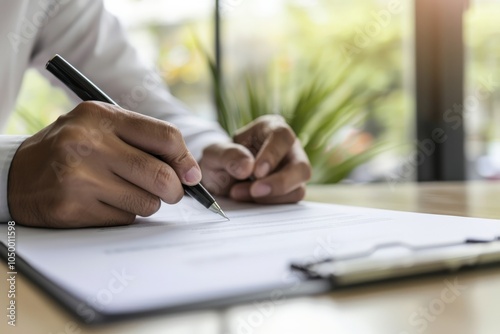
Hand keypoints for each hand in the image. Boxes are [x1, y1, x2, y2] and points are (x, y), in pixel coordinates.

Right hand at [8, 101, 200, 227]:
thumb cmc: (70, 149)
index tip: (191, 175)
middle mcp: (89, 143)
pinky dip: (123, 215)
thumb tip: (189, 172)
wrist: (15, 175)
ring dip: (145, 203)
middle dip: (175, 190)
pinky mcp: (73, 208)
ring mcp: (79, 177)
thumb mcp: (101, 128)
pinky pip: (125, 219)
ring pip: (147, 203)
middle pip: (161, 175)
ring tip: (123, 192)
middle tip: (171, 192)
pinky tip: (102, 203)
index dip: (186, 159)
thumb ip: (144, 141)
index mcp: (101, 116)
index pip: (165, 137)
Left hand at [200, 115, 311, 203]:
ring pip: (298, 188)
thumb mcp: (214, 153)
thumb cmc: (220, 158)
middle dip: (280, 182)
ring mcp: (292, 172)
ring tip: (238, 193)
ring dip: (269, 196)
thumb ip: (228, 155)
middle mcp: (288, 149)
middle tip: (255, 191)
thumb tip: (247, 167)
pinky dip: (268, 203)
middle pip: (301, 166)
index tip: (257, 172)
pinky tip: (247, 198)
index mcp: (271, 128)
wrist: (217, 176)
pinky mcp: (289, 191)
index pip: (282, 136)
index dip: (272, 154)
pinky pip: (288, 201)